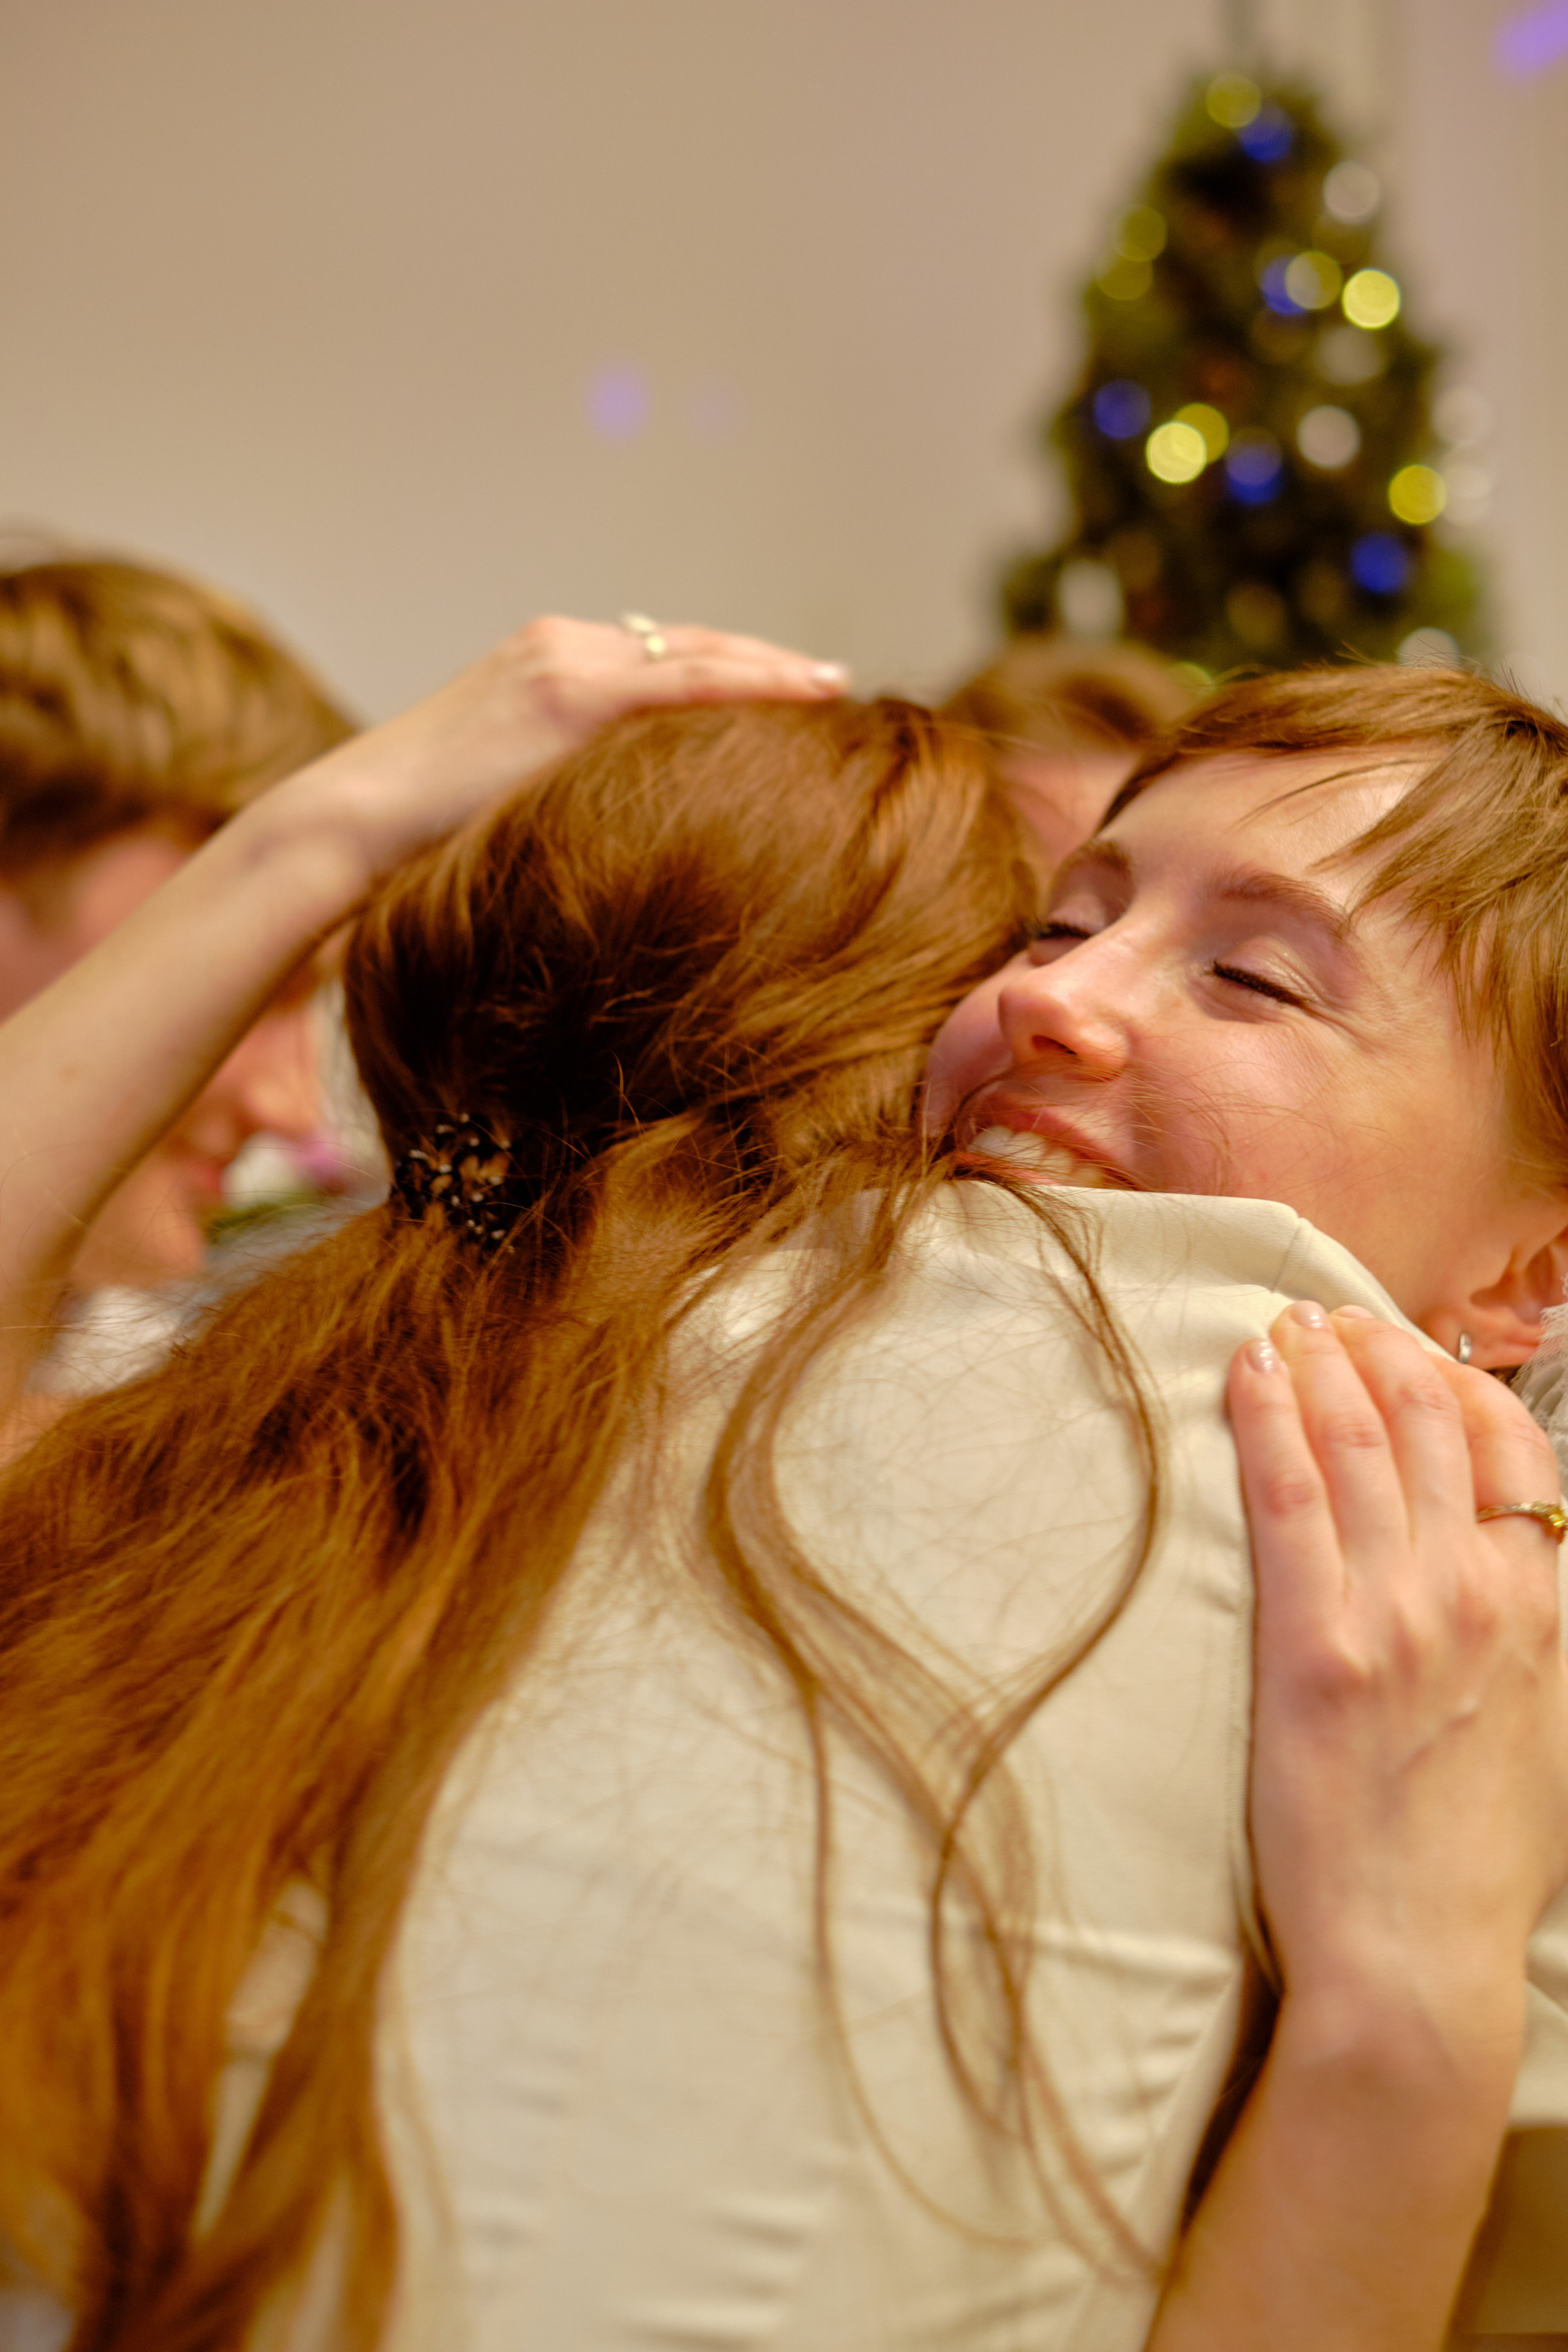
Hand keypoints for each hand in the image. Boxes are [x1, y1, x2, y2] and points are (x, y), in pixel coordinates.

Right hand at [282, 615, 847, 886]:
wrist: (351, 824)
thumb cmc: (418, 838)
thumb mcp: (508, 797)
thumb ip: (568, 788)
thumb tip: (622, 830)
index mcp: (546, 665)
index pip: (657, 658)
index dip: (727, 671)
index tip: (784, 691)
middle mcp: (560, 644)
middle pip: (689, 645)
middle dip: (763, 662)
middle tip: (832, 682)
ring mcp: (564, 660)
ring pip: (698, 653)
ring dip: (772, 668)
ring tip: (835, 688)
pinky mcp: (567, 691)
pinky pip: (686, 679)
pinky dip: (752, 681)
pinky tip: (807, 694)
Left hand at [1228, 1302, 1567, 2051]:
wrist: (1419, 1956)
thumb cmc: (1472, 1859)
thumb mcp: (1540, 1730)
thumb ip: (1525, 1636)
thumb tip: (1496, 1572)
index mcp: (1539, 1610)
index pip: (1508, 1449)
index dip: (1451, 1380)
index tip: (1405, 1348)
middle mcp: (1476, 1593)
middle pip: (1426, 1425)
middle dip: (1376, 1352)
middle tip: (1327, 1317)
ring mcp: (1397, 1614)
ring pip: (1355, 1442)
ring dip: (1317, 1366)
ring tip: (1281, 1329)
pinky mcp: (1314, 1647)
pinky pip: (1288, 1497)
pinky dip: (1266, 1419)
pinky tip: (1245, 1374)